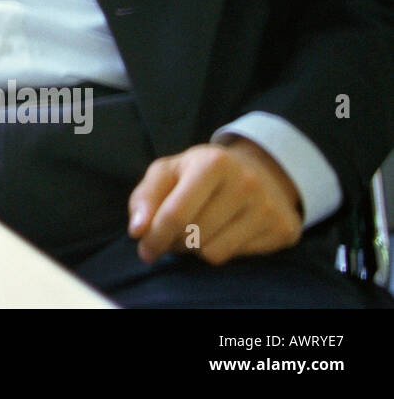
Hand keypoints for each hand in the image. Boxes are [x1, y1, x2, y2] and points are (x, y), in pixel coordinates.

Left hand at [127, 136, 302, 265]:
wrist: (257, 170)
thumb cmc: (200, 173)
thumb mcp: (168, 172)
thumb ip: (145, 197)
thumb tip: (137, 230)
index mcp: (212, 163)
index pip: (175, 214)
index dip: (155, 237)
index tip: (144, 249)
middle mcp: (245, 183)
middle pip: (193, 237)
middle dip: (174, 242)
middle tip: (172, 235)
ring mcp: (267, 207)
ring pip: (213, 253)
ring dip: (196, 249)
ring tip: (196, 231)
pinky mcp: (282, 229)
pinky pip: (236, 257)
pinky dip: (221, 249)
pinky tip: (223, 232)